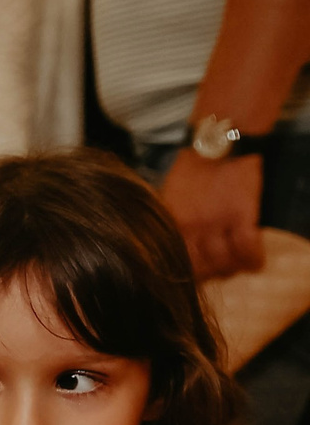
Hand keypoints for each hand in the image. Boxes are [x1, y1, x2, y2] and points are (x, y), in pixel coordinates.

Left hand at [162, 147, 266, 279]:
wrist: (216, 146)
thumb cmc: (190, 170)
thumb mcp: (168, 200)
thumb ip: (171, 223)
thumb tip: (170, 245)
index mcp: (171, 225)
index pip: (177, 262)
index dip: (188, 275)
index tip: (196, 278)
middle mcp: (191, 228)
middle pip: (202, 268)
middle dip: (212, 274)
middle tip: (220, 272)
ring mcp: (216, 223)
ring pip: (224, 262)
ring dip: (234, 269)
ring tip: (239, 267)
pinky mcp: (241, 215)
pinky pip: (248, 248)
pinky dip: (253, 259)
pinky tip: (256, 262)